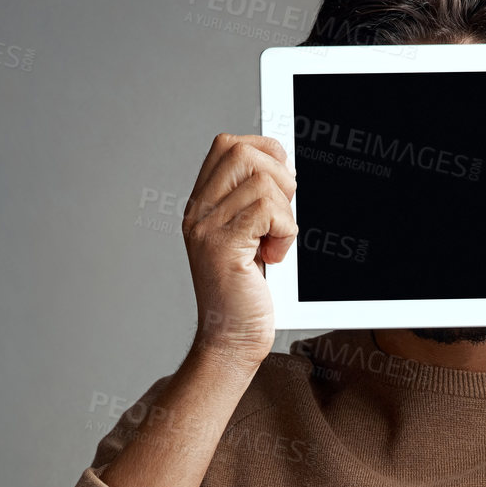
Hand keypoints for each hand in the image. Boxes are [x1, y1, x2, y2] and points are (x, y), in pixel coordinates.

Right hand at [181, 133, 296, 366]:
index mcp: (203, 205)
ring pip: (261, 181)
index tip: (282, 185)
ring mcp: (206, 228)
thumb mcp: (252, 240)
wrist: (231, 340)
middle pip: (242, 152)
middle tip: (280, 216)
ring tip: (275, 243)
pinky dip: (285, 232)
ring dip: (284, 212)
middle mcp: (199, 212)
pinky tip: (274, 257)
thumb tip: (286, 171)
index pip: (228, 146)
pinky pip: (267, 211)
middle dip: (277, 176)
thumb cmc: (246, 297)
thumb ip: (257, 206)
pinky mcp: (223, 246)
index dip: (264, 152)